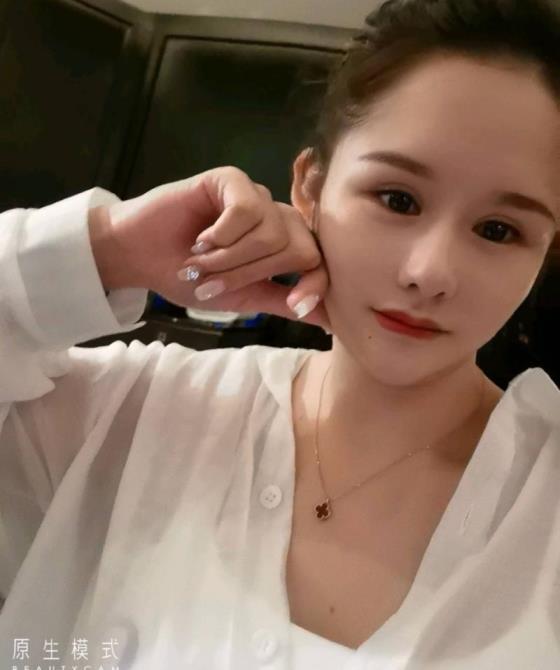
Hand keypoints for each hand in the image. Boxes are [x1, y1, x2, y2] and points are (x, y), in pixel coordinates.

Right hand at [96, 166, 331, 331]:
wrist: (141, 257)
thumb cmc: (190, 278)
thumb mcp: (242, 297)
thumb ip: (283, 302)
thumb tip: (330, 321)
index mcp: (282, 245)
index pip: (318, 261)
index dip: (313, 284)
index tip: (295, 306)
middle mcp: (274, 217)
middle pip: (297, 248)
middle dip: (252, 274)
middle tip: (213, 283)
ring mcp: (255, 196)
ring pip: (271, 233)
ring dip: (230, 258)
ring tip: (199, 262)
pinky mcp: (231, 179)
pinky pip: (247, 209)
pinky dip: (222, 234)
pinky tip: (200, 238)